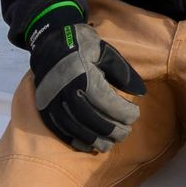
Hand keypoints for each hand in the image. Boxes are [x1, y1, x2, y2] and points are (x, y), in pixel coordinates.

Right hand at [30, 13, 145, 152]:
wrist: (49, 40)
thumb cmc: (82, 45)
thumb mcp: (106, 52)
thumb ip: (123, 72)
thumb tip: (141, 93)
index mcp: (81, 74)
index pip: (105, 101)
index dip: (122, 112)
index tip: (135, 115)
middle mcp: (65, 90)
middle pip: (90, 118)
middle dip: (111, 130)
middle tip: (125, 133)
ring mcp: (52, 100)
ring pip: (75, 128)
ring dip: (95, 139)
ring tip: (110, 144)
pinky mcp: (44, 107)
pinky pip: (59, 130)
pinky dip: (75, 140)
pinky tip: (90, 146)